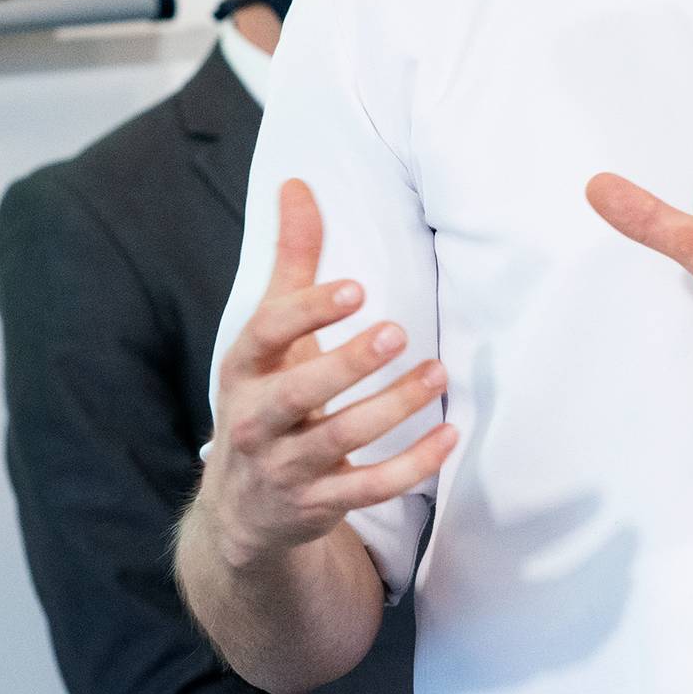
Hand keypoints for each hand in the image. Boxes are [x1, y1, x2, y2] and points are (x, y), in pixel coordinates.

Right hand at [199, 180, 455, 570]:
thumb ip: (291, 262)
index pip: (266, 335)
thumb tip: (297, 183)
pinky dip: (411, 464)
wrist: (243, 510)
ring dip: (393, 407)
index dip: (307, 313)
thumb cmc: (266, 396)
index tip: (356, 288)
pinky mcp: (319, 504)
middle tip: (399, 332)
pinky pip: (369, 488)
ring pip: (341, 439)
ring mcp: (286, 467)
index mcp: (244, 368)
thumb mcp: (268, 334)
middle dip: (348, 364)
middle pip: (299, 392)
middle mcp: (256, 419)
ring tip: (438, 372)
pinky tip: (449, 435)